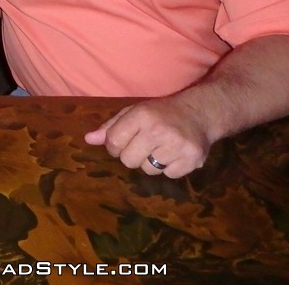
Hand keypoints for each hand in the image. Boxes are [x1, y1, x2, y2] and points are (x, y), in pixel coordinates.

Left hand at [84, 98, 212, 177]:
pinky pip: (169, 175)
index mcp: (142, 115)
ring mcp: (177, 146)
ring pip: (148, 170)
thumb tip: (88, 139)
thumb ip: (111, 126)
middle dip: (132, 156)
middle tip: (143, 145)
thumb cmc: (161, 113)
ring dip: (151, 163)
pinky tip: (174, 154)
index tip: (123, 141)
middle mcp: (158, 130)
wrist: (199, 113)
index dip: (115, 146)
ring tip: (160, 148)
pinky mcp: (192, 159)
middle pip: (129, 160)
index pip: (114, 142)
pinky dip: (170, 168)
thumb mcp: (134, 112)